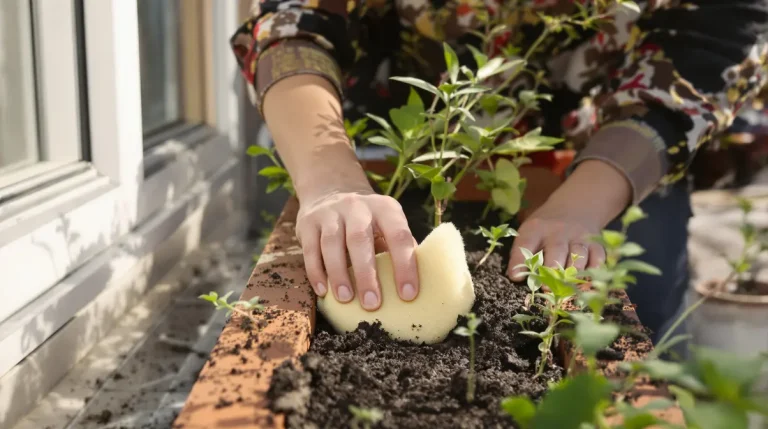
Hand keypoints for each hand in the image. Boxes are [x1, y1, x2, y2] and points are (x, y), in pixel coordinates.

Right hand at [296, 186, 418, 310]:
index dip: (405, 266)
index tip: (408, 295)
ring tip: (346, 299)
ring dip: (339, 274)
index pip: (399, 236)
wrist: (331, 190)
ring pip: (332, 243)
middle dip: (366, 274)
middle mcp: (357, 207)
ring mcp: (330, 213)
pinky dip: (316, 272)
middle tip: (372, 304)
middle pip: (360, 240)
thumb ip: (399, 247)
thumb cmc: (368, 220)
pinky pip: (310, 249)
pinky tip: (323, 291)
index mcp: (385, 208)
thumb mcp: (387, 223)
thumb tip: (420, 283)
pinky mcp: (308, 222)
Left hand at [507, 159, 632, 278]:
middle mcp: (558, 231)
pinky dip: (594, 271)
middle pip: (556, 250)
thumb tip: (517, 277)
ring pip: (579, 255)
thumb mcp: (530, 232)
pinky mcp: (596, 242)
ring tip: (566, 289)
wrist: (574, 206)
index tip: (517, 278)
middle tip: (547, 288)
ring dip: (573, 273)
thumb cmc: (545, 228)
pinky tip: (586, 282)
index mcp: (536, 228)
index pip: (526, 244)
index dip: (520, 262)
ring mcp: (579, 236)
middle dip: (552, 271)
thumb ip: (523, 252)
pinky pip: (598, 257)